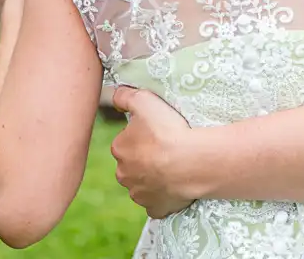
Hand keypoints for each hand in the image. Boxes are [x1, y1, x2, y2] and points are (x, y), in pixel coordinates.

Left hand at [110, 86, 196, 219]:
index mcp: (119, 149)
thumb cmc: (167, 130)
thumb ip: (125, 96)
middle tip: (167, 149)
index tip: (158, 132)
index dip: (142, 136)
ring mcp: (139, 194)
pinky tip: (175, 186)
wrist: (189, 163)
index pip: (126, 141)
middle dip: (145, 159)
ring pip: (143, 184)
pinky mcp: (155, 208)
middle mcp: (124, 174)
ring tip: (175, 166)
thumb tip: (113, 94)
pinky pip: (157, 203)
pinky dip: (163, 196)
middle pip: (133, 164)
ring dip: (154, 177)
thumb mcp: (144, 101)